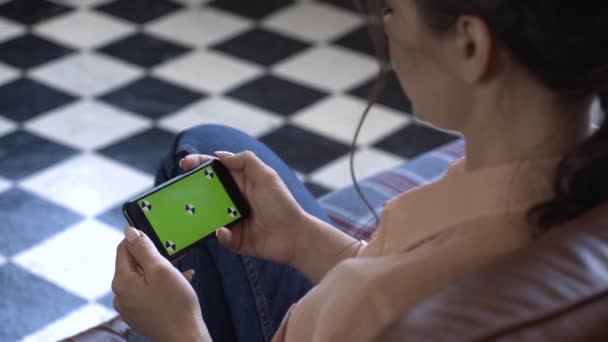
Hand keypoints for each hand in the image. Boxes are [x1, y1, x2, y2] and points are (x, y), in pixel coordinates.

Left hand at [112, 227, 210, 341]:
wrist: (185, 337)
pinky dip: (162, 286)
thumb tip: (129, 232)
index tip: (159, 242)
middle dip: (154, 259)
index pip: (124, 249)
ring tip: (180, 274)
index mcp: (121, 282)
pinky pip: (148, 293)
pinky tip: (180, 286)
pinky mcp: (141, 315)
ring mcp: (130, 307)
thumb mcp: (161, 269)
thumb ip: (143, 249)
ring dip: (161, 273)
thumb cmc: (175, 305)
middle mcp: (121, 296)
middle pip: (134, 264)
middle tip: (174, 260)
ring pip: (143, 279)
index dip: (141, 241)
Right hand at [180, 151, 306, 265]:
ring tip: (193, 211)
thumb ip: (246, 161)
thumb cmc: (282, 204)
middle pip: (206, 192)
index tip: (184, 163)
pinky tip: (223, 230)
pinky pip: (219, 235)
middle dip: (192, 190)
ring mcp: (231, 219)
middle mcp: (233, 199)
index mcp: (241, 181)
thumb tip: (220, 154)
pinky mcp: (234, 238)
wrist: (294, 236)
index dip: (199, 164)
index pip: (216, 170)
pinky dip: (219, 233)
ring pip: (207, 215)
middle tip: (181, 189)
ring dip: (200, 214)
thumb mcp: (267, 176)